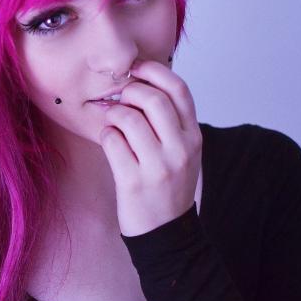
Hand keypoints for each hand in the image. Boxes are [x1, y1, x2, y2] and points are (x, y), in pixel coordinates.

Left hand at [99, 59, 202, 236]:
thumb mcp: (183, 152)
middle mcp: (180, 149)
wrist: (166, 233)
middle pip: (153, 99)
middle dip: (130, 91)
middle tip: (120, 98)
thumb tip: (142, 83)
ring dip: (114, 114)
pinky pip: (112, 141)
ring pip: (129, 119)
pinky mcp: (133, 181)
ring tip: (113, 123)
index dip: (154, 71)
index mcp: (194, 137)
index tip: (136, 67)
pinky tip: (110, 141)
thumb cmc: (169, 186)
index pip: (179, 90)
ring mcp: (158, 166)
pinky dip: (106, 135)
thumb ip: (171, 121)